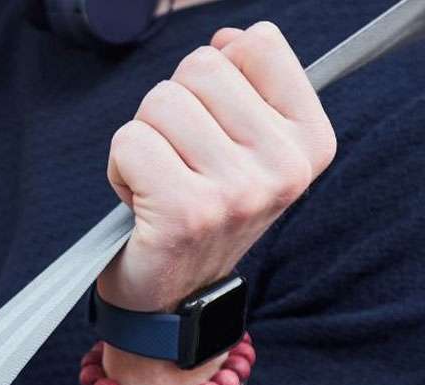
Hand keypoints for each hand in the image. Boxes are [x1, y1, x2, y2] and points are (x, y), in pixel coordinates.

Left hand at [99, 22, 335, 311]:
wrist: (173, 300)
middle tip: (179, 161)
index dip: (216, 74)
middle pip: (200, 67)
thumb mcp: (244, 149)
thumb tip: (229, 38)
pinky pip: (129, 141)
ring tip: (161, 183)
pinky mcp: (186, 211)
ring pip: (159, 101)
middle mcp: (283, 167)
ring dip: (144, 139)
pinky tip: (141, 202)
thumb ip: (244, 85)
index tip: (212, 122)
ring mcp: (238, 191)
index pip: (258, 46)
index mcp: (309, 141)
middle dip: (171, 108)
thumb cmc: (200, 214)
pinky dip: (119, 167)